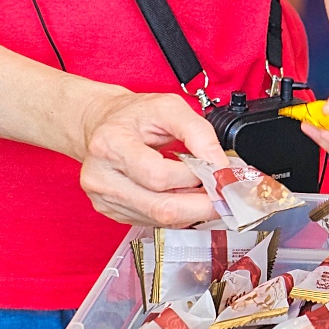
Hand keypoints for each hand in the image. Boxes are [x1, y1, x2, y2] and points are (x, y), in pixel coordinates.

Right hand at [77, 90, 229, 226]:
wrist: (103, 124)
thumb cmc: (134, 115)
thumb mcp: (168, 106)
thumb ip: (198, 132)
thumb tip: (219, 165)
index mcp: (111, 145)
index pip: (158, 176)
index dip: (194, 178)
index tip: (218, 173)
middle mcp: (103, 177)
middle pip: (161, 208)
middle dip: (202, 205)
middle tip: (225, 195)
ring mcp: (106, 199)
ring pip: (162, 220)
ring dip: (193, 210)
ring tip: (205, 191)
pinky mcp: (115, 213)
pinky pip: (156, 222)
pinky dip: (179, 213)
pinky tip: (185, 196)